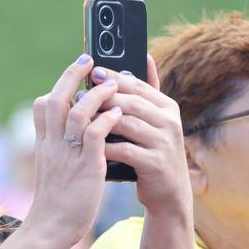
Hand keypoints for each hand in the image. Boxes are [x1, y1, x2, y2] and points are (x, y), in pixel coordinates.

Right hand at [26, 55, 121, 248]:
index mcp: (44, 144)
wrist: (51, 228)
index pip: (42, 106)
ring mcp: (68, 153)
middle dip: (72, 75)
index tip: (71, 77)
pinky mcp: (86, 165)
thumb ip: (61, 151)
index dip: (56, 88)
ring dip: (96, 94)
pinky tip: (118, 112)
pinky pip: (95, 133)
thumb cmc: (58, 203)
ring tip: (111, 83)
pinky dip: (107, 118)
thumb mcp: (54, 171)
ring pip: (76, 111)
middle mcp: (52, 144)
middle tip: (88, 59)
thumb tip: (73, 137)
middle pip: (56, 98)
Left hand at [89, 56, 191, 215]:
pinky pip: (125, 150)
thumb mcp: (156, 121)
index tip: (92, 72)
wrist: (169, 193)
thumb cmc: (154, 152)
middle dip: (103, 97)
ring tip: (79, 119)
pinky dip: (105, 147)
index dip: (114, 77)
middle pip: (131, 102)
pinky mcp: (155, 164)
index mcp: (168, 107)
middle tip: (79, 96)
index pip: (137, 85)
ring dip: (100, 121)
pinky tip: (88, 145)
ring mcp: (165, 143)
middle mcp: (170, 122)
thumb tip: (145, 56)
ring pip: (127, 124)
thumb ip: (149, 92)